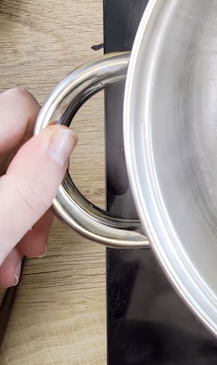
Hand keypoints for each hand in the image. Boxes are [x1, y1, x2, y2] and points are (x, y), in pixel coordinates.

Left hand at [0, 89, 75, 289]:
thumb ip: (30, 185)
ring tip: (12, 258)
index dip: (47, 144)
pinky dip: (0, 221)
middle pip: (15, 144)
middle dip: (33, 190)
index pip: (22, 106)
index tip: (52, 184)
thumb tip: (62, 140)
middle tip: (35, 230)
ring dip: (16, 215)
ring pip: (2, 175)